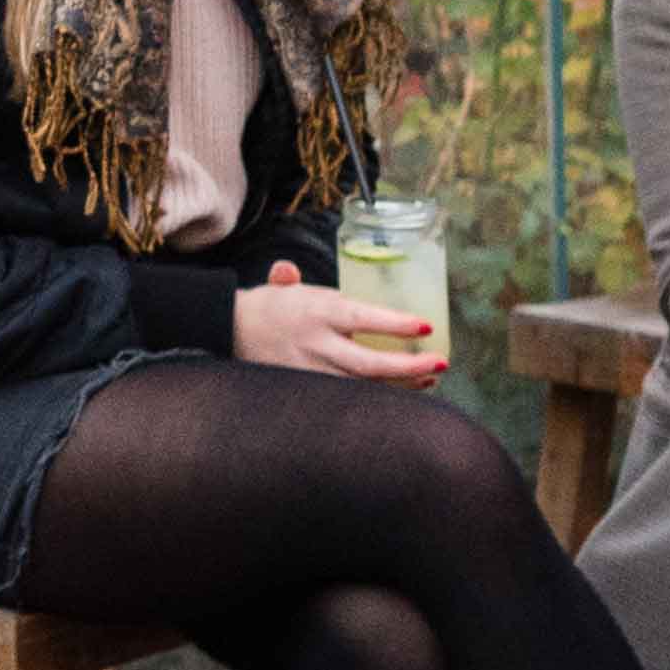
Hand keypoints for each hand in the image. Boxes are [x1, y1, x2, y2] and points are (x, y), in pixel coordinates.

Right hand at [229, 263, 439, 381]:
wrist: (228, 335)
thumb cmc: (266, 309)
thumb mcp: (283, 288)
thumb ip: (298, 280)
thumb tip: (287, 270)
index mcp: (316, 311)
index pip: (363, 318)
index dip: (396, 324)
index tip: (426, 326)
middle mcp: (316, 344)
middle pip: (370, 364)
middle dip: (409, 366)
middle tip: (440, 362)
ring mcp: (313, 372)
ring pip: (365, 387)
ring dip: (402, 385)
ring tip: (430, 378)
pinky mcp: (310, 391)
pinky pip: (352, 399)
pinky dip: (380, 397)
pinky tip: (402, 393)